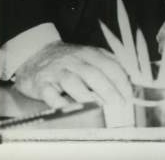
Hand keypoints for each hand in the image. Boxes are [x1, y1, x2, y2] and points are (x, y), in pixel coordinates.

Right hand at [12, 41, 131, 109]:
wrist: (35, 53)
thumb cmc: (68, 58)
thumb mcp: (89, 54)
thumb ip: (107, 62)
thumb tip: (129, 76)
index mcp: (89, 53)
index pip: (109, 65)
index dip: (121, 80)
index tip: (129, 93)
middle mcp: (73, 61)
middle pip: (93, 74)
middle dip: (109, 89)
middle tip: (119, 103)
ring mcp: (56, 72)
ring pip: (73, 82)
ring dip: (87, 95)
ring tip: (99, 107)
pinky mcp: (41, 84)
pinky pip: (50, 94)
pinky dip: (59, 103)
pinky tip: (70, 110)